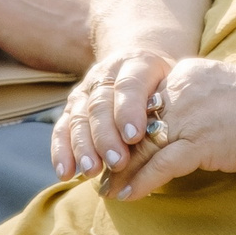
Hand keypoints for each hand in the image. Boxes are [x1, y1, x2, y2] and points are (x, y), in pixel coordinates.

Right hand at [52, 51, 178, 181]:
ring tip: (91, 170)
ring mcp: (85, 90)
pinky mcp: (72, 107)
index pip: (129, 86)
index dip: (129, 110)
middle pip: (100, 105)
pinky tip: (66, 172)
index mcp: (135, 64)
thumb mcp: (174, 82)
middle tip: (117, 162)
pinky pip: (62, 128)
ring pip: (79, 117)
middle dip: (106, 136)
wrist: (138, 62)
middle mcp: (105, 74)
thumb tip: (170, 135)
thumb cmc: (163, 82)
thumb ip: (170, 102)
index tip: (134, 136)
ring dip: (83, 146)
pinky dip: (61, 151)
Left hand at [100, 55, 235, 201]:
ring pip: (140, 146)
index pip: (141, 101)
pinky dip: (140, 182)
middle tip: (97, 170)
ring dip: (119, 171)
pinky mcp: (200, 142)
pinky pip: (160, 165)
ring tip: (105, 190)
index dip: (121, 126)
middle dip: (114, 150)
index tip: (110, 144)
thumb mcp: (222, 86)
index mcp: (184, 75)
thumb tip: (179, 118)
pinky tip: (127, 196)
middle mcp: (180, 91)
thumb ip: (195, 96)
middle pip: (134, 124)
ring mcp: (189, 117)